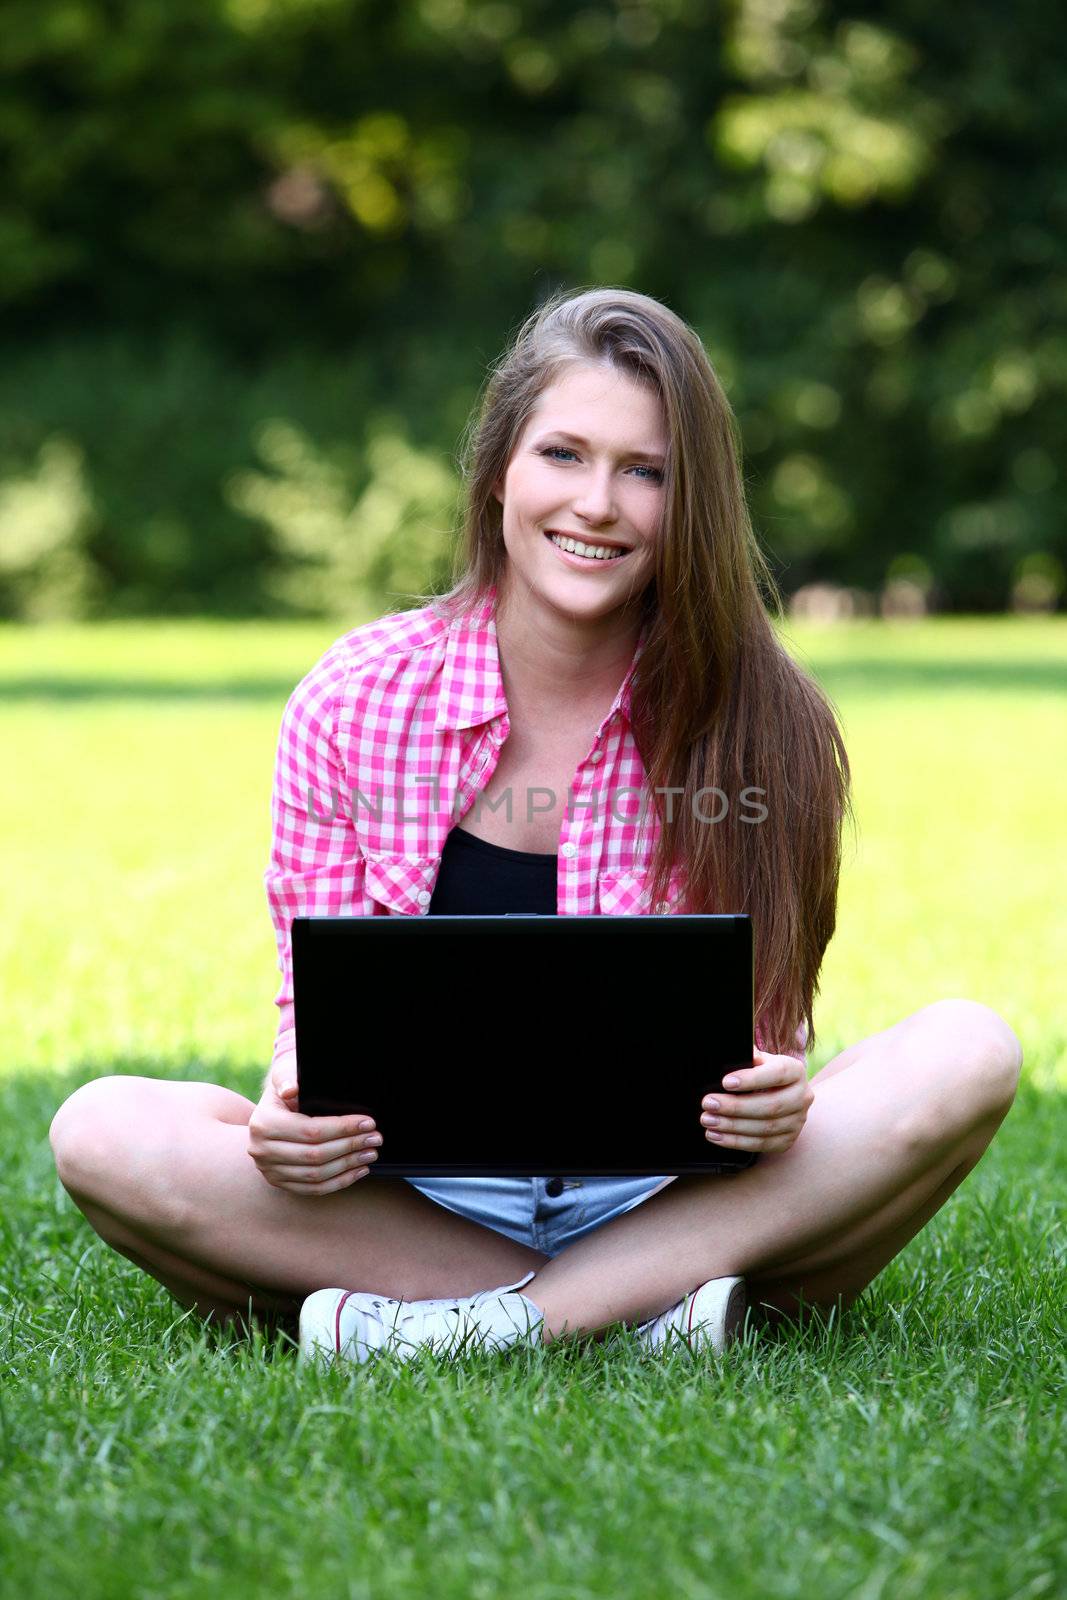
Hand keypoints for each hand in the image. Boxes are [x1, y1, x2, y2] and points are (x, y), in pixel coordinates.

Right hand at [247, 1046, 381, 1195]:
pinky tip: (358, 1170)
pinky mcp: (278, 1182)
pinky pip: (312, 1189)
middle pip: (315, 1155)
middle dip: (351, 1146)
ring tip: (370, 1153)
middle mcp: (261, 1150)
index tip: (368, 1123)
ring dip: (348, 1165)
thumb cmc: (285, 1087)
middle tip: (375, 1138)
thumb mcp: (284, 1073)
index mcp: (264, 1123)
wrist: (268, 1111)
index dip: (343, 1128)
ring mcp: (269, 1170)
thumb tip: (291, 1089)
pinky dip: (339, 1182)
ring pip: (316, 1175)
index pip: (311, 1130)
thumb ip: (287, 1076)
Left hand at [699, 1049, 813, 1153]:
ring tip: (708, 1121)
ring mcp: (797, 1121)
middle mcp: (802, 1096)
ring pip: (766, 1128)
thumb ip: (748, 1057)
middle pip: (771, 1106)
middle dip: (735, 1107)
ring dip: (732, 1126)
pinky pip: (762, 1145)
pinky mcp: (788, 1140)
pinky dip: (736, 1142)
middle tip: (708, 1104)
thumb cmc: (762, 1074)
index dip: (752, 1079)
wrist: (783, 1097)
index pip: (778, 1073)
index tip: (725, 1082)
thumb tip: (733, 1053)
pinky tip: (716, 1136)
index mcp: (795, 1071)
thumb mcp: (759, 1061)